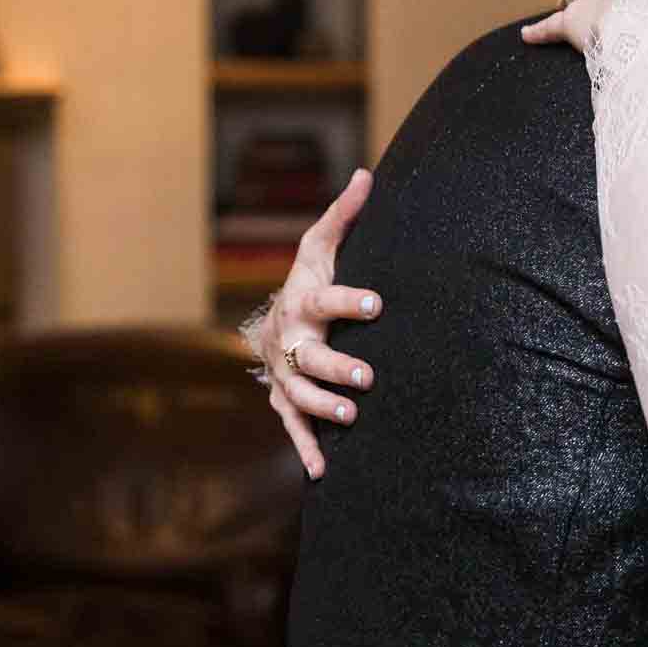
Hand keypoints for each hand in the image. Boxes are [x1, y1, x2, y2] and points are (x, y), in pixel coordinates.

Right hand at [245, 167, 382, 478]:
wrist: (271, 323)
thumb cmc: (309, 281)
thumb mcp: (322, 247)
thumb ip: (345, 216)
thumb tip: (369, 174)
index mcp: (305, 302)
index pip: (327, 299)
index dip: (349, 301)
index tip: (376, 302)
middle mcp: (292, 342)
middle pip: (310, 356)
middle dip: (336, 366)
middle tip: (367, 375)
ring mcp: (286, 375)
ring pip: (300, 395)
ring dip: (323, 407)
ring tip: (352, 416)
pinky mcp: (288, 402)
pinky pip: (294, 427)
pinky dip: (306, 449)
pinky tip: (322, 472)